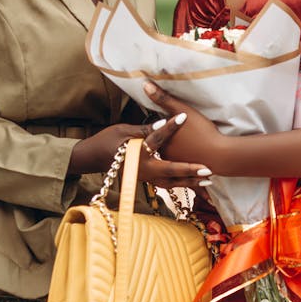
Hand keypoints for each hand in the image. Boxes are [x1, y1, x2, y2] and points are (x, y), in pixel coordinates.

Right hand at [68, 114, 211, 190]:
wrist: (93, 158)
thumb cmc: (107, 141)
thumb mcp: (123, 130)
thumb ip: (144, 129)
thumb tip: (161, 122)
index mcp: (136, 154)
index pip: (156, 138)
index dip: (170, 127)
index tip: (184, 117)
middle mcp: (142, 169)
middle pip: (170, 170)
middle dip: (189, 169)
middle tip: (207, 168)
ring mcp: (145, 177)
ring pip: (171, 182)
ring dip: (189, 180)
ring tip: (207, 178)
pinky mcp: (146, 180)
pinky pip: (167, 184)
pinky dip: (181, 183)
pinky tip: (194, 183)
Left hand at [143, 81, 226, 173]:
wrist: (219, 155)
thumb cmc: (201, 132)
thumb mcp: (182, 111)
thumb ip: (162, 98)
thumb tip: (145, 84)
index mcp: (159, 140)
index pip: (151, 130)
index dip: (156, 124)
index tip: (157, 120)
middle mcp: (163, 155)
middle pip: (159, 143)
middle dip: (163, 139)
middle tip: (168, 133)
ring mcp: (174, 165)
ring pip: (169, 155)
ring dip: (173, 151)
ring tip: (181, 144)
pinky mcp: (186, 171)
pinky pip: (181, 163)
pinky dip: (184, 158)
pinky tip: (190, 154)